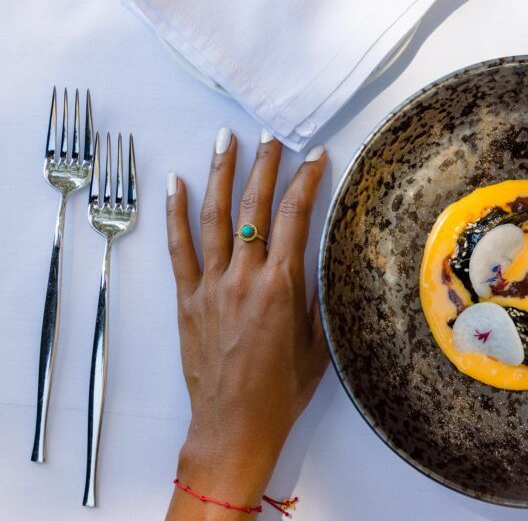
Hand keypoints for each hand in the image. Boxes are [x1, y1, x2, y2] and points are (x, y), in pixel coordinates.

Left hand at [165, 128, 328, 514]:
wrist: (234, 423)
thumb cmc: (282, 389)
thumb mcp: (318, 340)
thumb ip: (316, 293)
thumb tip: (318, 254)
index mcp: (282, 286)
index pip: (296, 217)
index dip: (307, 180)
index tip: (315, 155)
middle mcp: (244, 277)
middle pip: (253, 207)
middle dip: (264, 165)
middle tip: (271, 137)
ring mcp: (211, 285)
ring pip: (214, 217)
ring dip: (220, 174)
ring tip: (226, 139)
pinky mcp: (187, 298)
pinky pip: (179, 248)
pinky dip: (175, 213)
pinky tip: (175, 183)